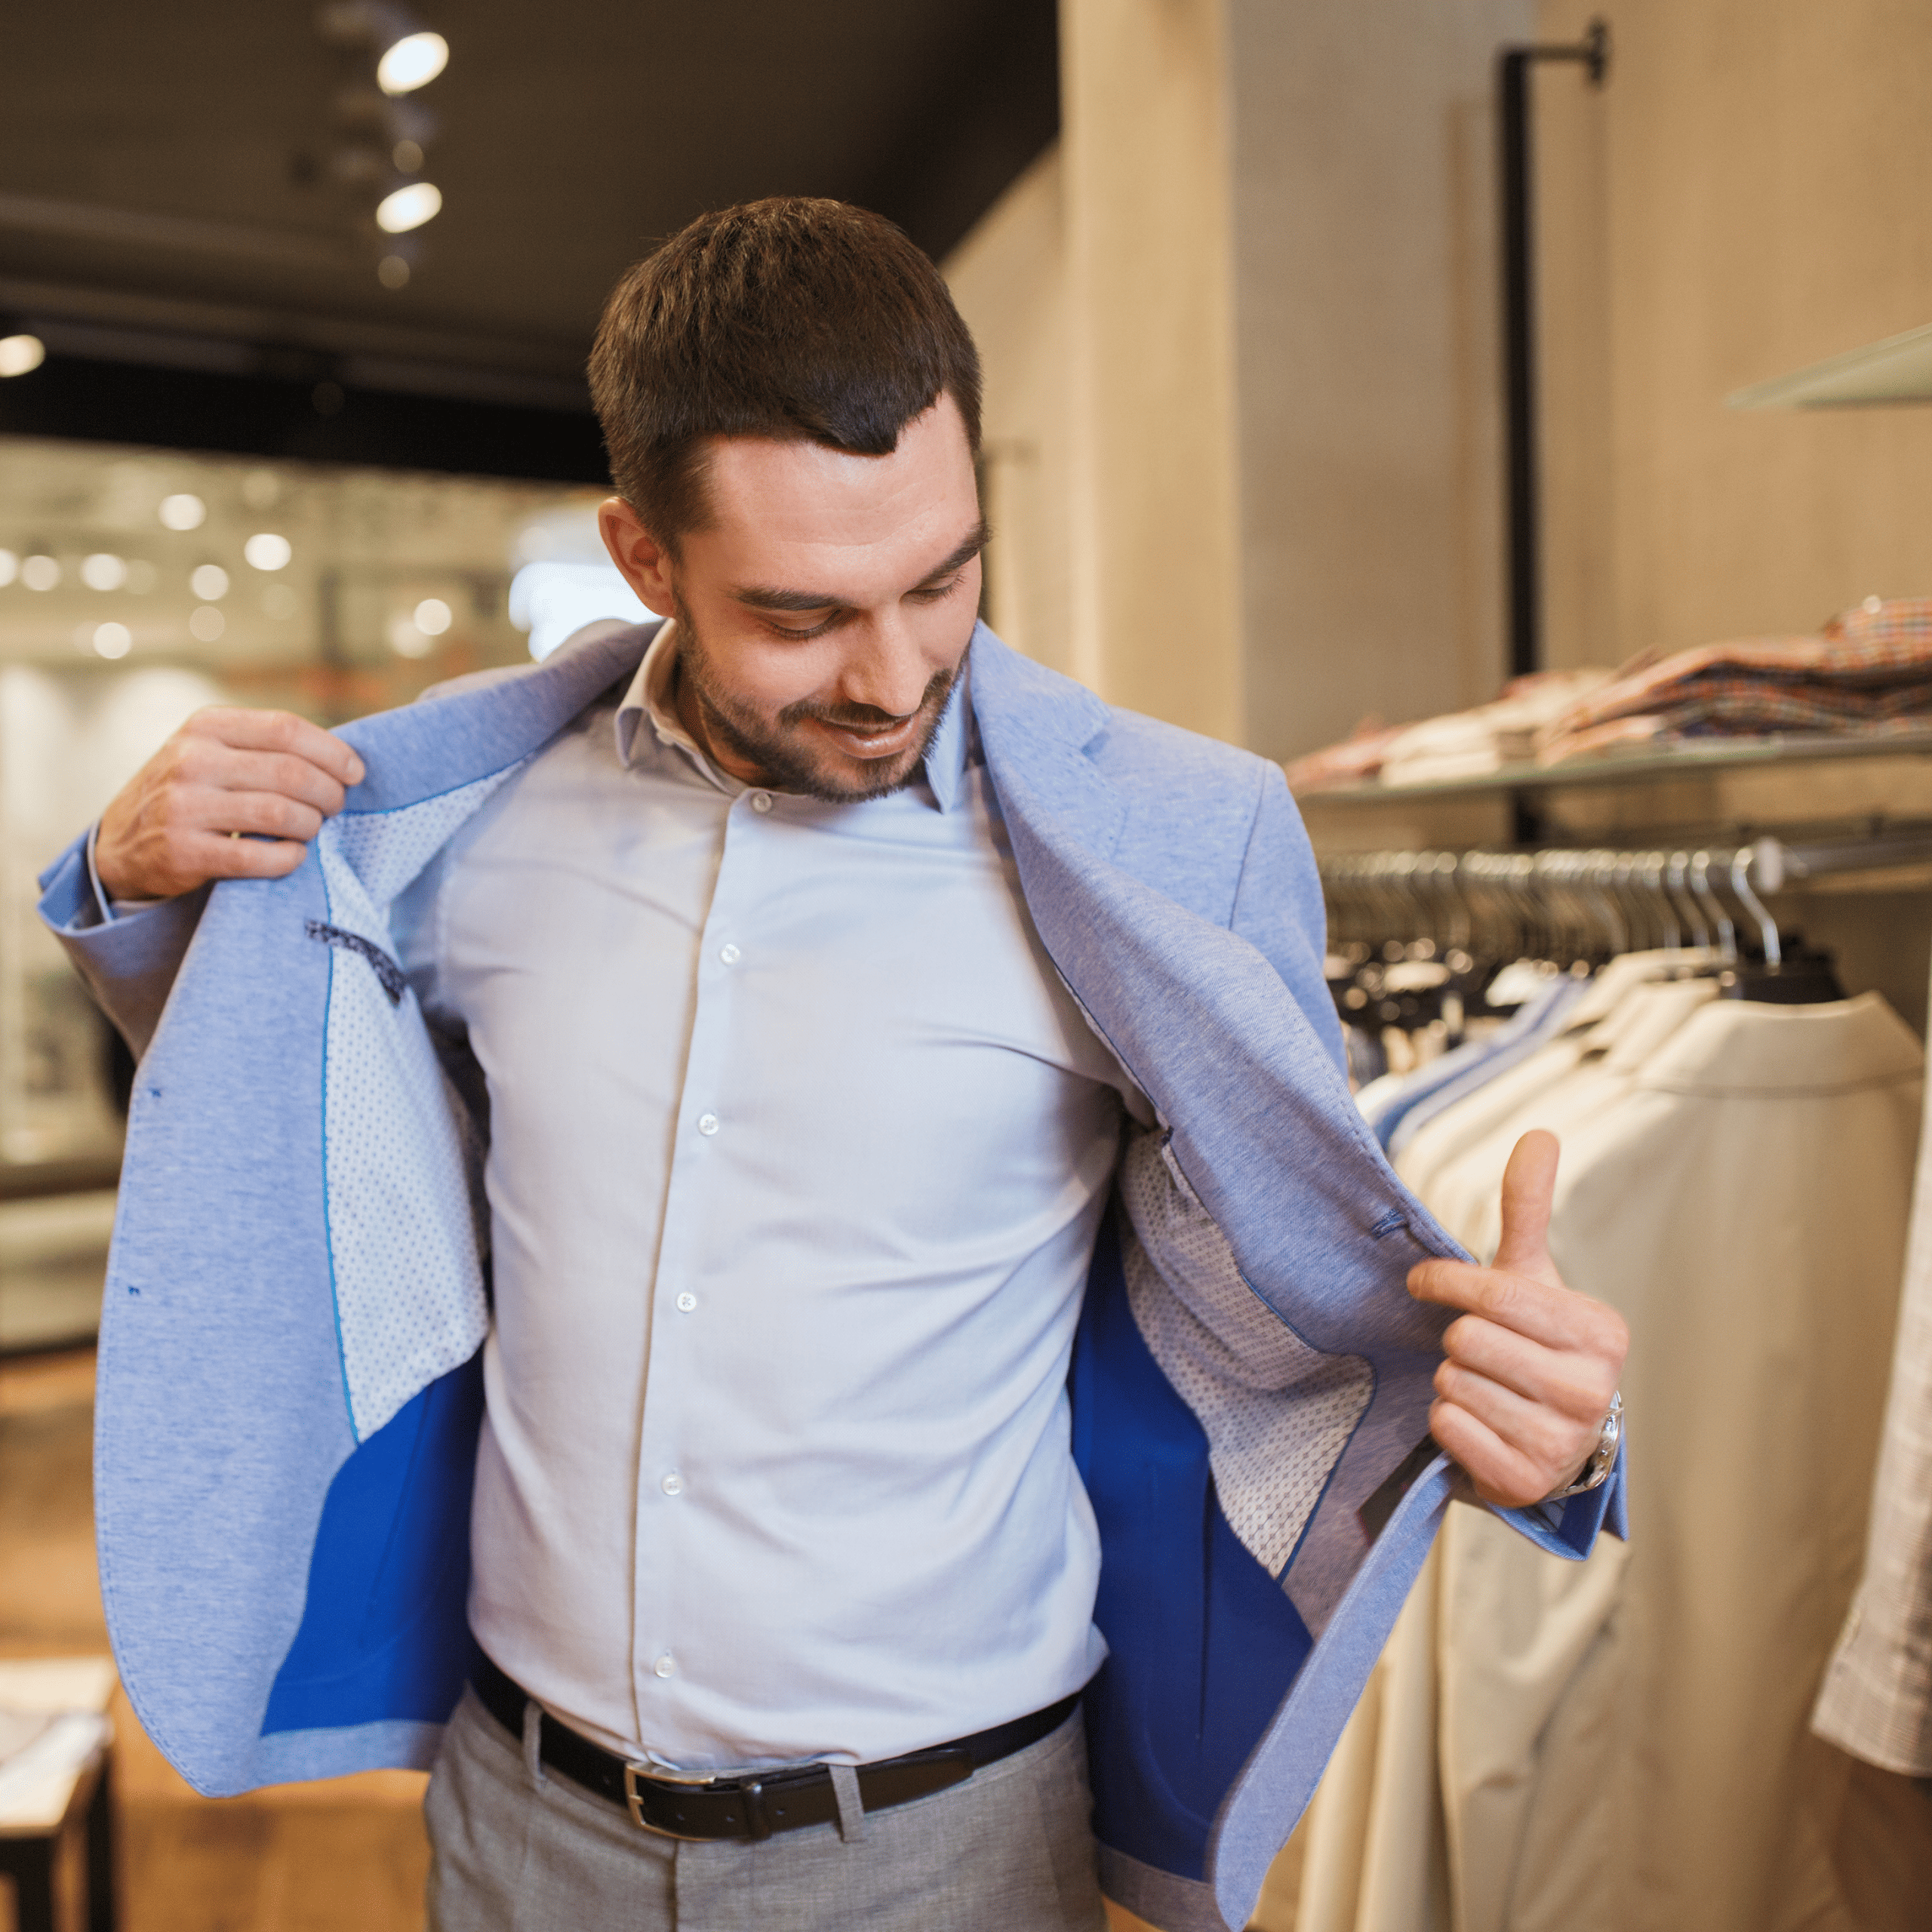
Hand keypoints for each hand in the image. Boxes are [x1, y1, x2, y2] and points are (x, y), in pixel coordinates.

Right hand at [94, 708, 364, 900]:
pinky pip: (259, 857)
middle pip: (291, 773)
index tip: (355, 773)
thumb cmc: (190, 791)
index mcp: (205, 726)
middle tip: (335, 806)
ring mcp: (185, 807)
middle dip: (329, 793)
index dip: (332, 752)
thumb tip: (346, 759)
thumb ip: (264, 747)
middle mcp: (191, 761)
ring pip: (280, 812)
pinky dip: (289, 858)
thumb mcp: (211, 750)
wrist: (122, 843)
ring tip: (312, 829)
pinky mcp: (185, 852)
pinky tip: (293, 855)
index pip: (286, 729)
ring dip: (311, 825)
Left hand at [1406, 1129, 1627, 1508]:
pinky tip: (1478, 1423)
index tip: (1422, 1283)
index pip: (1495, 1294)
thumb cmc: (1536, 1346)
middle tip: (1479, 1352)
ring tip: (1484, 1388)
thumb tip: (1539, 1134)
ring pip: (1454, 1384)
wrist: (1552, 1440)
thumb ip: (1528, 1208)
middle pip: (1468, 1340)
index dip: (1444, 1283)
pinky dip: (1448, 1422)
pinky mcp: (1524, 1481)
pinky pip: (1447, 1427)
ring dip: (1453, 1381)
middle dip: (1458, 1341)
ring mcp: (1561, 1442)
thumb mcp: (1534, 1278)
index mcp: (1600, 1332)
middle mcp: (1591, 1390)